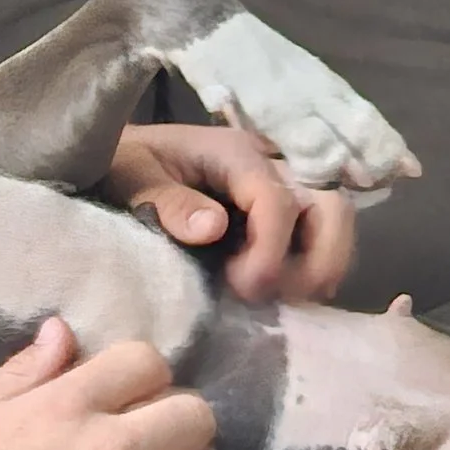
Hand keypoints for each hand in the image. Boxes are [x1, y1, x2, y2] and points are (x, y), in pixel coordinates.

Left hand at [105, 121, 357, 304]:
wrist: (116, 158)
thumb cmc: (120, 163)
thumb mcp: (130, 177)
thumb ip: (169, 202)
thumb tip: (215, 228)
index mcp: (233, 152)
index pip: (277, 200)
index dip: (270, 249)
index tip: (245, 288)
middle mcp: (268, 164)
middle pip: (330, 206)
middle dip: (320, 257)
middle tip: (278, 296)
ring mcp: (278, 186)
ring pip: (333, 222)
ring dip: (320, 265)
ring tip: (280, 298)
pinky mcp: (277, 210)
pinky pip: (315, 236)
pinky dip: (310, 266)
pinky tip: (281, 293)